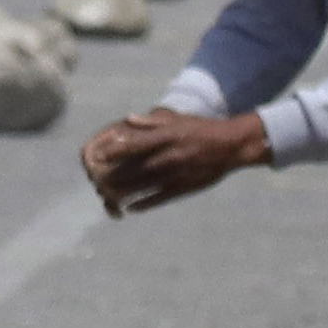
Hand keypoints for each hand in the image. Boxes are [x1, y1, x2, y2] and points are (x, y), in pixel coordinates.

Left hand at [82, 107, 265, 213]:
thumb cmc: (201, 129)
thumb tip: (127, 119)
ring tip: (108, 196)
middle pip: (135, 169)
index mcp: (166, 137)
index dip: (114, 151)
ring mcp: (177, 173)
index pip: (134, 145)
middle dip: (115, 176)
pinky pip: (161, 198)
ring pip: (145, 186)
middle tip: (97, 181)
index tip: (98, 156)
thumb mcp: (177, 120)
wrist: (231, 146)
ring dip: (125, 192)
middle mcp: (169, 156)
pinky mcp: (185, 187)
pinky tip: (131, 208)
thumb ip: (151, 121)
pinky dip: (145, 203)